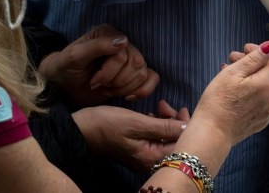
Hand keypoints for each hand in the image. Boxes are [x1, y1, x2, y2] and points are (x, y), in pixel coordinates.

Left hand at [38, 23, 159, 105]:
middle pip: (136, 64)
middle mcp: (123, 43)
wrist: (64, 86)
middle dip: (116, 81)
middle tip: (98, 85)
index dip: (110, 71)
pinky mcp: (135, 74)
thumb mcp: (74, 56)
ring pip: (142, 74)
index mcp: (109, 34)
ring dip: (123, 88)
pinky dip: (142, 91)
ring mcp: (131, 58)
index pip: (123, 53)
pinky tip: (127, 97)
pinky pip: (152, 79)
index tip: (93, 81)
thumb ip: (97, 46)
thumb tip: (123, 41)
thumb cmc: (65, 68)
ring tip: (106, 89)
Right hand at [72, 100, 188, 171]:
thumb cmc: (107, 124)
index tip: (182, 109)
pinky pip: (156, 138)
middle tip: (164, 105)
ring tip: (158, 106)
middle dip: (175, 122)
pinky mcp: (138, 150)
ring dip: (166, 121)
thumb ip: (164, 126)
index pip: (181, 146)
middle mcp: (149, 162)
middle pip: (174, 143)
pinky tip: (152, 114)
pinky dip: (157, 125)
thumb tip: (188, 127)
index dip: (186, 127)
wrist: (81, 129)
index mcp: (150, 158)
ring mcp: (143, 157)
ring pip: (166, 139)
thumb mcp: (137, 122)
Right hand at [190, 42, 268, 147]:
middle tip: (231, 59)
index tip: (243, 49)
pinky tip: (234, 92)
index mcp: (266, 84)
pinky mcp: (260, 121)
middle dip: (251, 63)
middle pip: (266, 73)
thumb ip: (254, 58)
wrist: (211, 134)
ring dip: (249, 78)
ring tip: (229, 75)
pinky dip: (250, 93)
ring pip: (262, 87)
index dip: (259, 52)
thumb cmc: (218, 101)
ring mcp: (267, 112)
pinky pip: (259, 101)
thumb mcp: (233, 73)